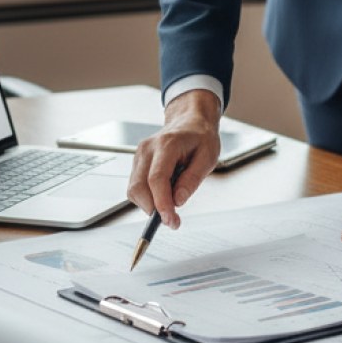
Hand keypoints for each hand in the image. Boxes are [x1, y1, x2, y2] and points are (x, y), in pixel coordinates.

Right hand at [126, 90, 221, 228]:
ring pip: (134, 190)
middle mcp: (148, 149)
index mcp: (167, 144)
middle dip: (153, 209)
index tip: (171, 221)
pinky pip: (136, 187)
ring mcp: (139, 155)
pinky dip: (147, 198)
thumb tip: (178, 202)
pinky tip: (164, 193)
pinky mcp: (137, 162)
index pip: (157, 179)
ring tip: (172, 201)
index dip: (162, 204)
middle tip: (173, 220)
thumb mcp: (208, 157)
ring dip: (149, 204)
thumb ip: (192, 179)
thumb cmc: (201, 137)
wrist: (190, 121)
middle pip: (139, 187)